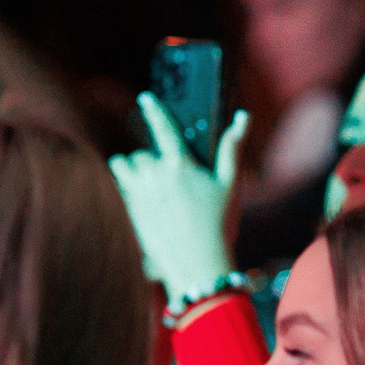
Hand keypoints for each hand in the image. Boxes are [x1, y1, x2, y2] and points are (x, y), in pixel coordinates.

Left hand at [108, 94, 247, 302]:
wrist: (197, 265)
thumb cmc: (219, 225)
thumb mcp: (231, 185)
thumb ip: (232, 148)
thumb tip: (243, 116)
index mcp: (179, 165)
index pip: (162, 128)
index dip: (153, 110)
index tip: (145, 99)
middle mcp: (155, 176)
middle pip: (141, 155)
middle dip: (148, 159)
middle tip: (162, 170)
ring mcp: (139, 196)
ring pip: (125, 170)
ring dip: (131, 170)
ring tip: (142, 178)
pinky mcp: (131, 215)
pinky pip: (122, 192)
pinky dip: (128, 189)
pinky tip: (140, 198)